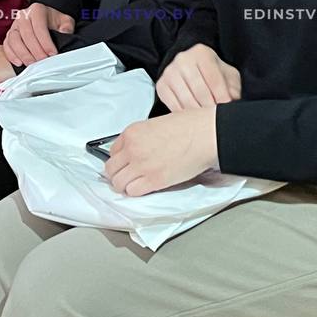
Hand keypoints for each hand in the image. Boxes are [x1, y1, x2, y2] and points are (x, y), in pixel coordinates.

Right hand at [3, 3, 75, 66]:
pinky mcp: (9, 36)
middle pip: (26, 34)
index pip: (39, 26)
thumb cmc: (54, 22)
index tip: (52, 53)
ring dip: (23, 54)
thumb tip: (64, 32)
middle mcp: (23, 16)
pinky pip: (6, 45)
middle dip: (35, 50)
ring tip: (32, 64)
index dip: (45, 42)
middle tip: (43, 61)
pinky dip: (11, 55)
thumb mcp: (65, 21)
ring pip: (14, 39)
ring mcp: (14, 26)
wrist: (46, 21)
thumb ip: (67, 26)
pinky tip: (19, 63)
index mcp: (37, 10)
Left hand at [104, 109, 218, 195]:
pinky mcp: (154, 180)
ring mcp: (141, 165)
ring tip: (134, 184)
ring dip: (125, 185)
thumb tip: (137, 149)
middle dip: (118, 174)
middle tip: (127, 176)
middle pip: (111, 169)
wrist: (205, 134)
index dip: (120, 160)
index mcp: (132, 132)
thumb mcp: (157, 124)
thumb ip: (142, 137)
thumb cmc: (189, 126)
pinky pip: (132, 192)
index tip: (125, 164)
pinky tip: (144, 187)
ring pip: (118, 183)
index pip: (113, 151)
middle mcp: (132, 148)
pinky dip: (136, 192)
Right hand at [155, 44, 240, 111]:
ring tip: (206, 119)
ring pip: (187, 101)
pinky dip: (185, 115)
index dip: (223, 97)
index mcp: (201, 53)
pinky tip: (193, 117)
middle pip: (200, 92)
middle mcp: (183, 59)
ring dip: (199, 114)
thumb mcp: (227, 75)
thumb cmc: (212, 73)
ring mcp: (169, 72)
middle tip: (217, 117)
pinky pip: (174, 107)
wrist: (190, 68)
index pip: (214, 79)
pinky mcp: (161, 86)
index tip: (227, 108)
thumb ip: (232, 87)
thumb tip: (232, 103)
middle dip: (211, 108)